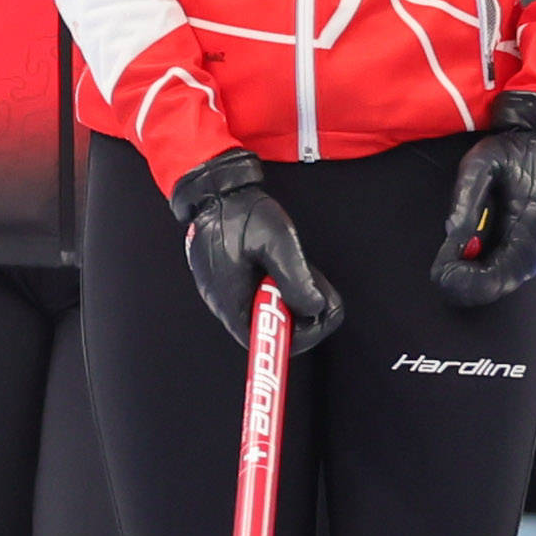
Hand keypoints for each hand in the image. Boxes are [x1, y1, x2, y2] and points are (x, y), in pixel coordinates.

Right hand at [172, 150, 343, 353]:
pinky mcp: (233, 283)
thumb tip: (314, 308)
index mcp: (231, 302)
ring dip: (295, 298)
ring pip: (270, 314)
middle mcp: (226, 306)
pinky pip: (263, 298)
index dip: (296, 337)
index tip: (317, 314)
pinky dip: (283, 288)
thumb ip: (296, 278)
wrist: (216, 190)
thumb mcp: (276, 242)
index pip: (265, 344)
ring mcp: (228, 295)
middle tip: (318, 288)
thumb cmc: (240, 212)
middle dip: (303, 314)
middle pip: (271, 331)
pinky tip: (286, 266)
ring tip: (303, 270)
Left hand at [431, 91, 535, 307]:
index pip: (502, 274)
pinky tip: (465, 254)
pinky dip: (482, 269)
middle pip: (501, 286)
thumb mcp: (483, 159)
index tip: (443, 271)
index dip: (470, 282)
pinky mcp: (529, 247)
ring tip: (449, 262)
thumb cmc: (514, 150)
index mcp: (534, 226)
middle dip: (467, 284)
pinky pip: (505, 269)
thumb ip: (466, 195)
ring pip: (503, 281)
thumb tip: (452, 235)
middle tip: (440, 271)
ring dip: (473, 277)